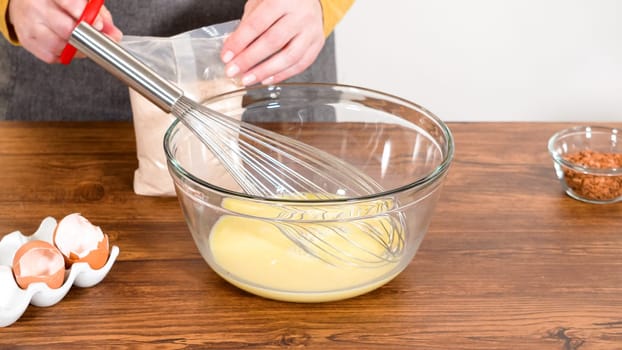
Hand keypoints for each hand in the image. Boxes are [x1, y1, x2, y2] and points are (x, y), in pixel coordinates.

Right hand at [8, 0, 122, 63]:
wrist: (26, 5)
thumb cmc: (56, 3)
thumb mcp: (80, 2)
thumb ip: (99, 15)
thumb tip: (114, 35)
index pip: (70, 3)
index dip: (86, 16)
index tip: (98, 25)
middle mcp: (36, 7)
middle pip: (66, 29)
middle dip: (85, 37)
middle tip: (93, 36)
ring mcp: (29, 25)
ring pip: (59, 45)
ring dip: (75, 48)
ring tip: (79, 41)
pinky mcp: (28, 41)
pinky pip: (51, 56)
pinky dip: (63, 55)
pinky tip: (65, 45)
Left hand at [220, 0, 324, 85]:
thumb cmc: (282, 0)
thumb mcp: (261, 2)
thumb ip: (247, 23)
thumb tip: (231, 47)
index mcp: (282, 0)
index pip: (257, 24)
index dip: (239, 42)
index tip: (226, 56)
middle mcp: (299, 15)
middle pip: (272, 42)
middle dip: (249, 59)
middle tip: (233, 71)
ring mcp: (311, 30)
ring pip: (289, 57)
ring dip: (265, 71)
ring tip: (248, 79)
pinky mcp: (318, 43)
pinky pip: (301, 64)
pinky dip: (282, 75)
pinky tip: (267, 79)